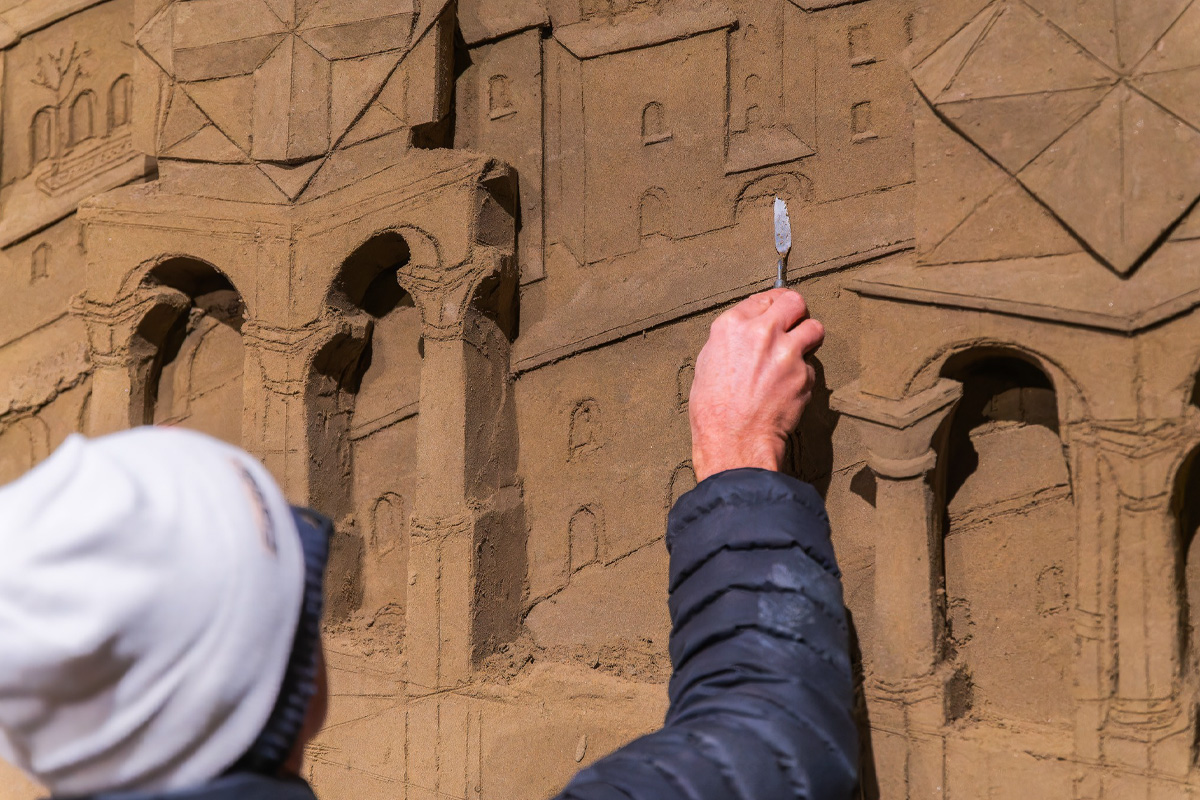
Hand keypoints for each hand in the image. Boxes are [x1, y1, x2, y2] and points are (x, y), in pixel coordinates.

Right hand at [689, 289, 824, 481]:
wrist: (734, 441)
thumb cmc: (713, 410)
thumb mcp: (707, 364)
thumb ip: (731, 340)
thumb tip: (746, 333)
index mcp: (732, 326)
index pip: (763, 298)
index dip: (772, 306)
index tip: (776, 312)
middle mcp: (761, 332)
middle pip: (794, 302)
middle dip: (796, 312)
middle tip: (794, 324)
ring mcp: (786, 352)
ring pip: (814, 328)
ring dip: (809, 338)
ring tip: (797, 354)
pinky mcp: (804, 374)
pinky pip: (811, 366)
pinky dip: (803, 375)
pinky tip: (787, 389)